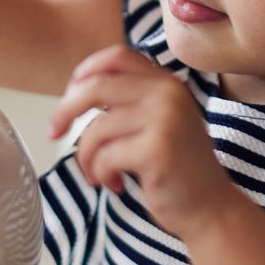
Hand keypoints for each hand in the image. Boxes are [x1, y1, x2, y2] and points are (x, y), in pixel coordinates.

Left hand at [48, 44, 242, 238]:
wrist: (210, 208)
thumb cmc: (177, 169)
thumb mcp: (159, 123)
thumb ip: (131, 101)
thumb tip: (77, 90)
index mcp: (167, 83)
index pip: (117, 57)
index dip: (85, 71)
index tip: (70, 95)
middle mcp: (168, 94)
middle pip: (95, 87)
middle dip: (65, 111)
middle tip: (53, 132)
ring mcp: (165, 119)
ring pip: (96, 129)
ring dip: (87, 157)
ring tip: (98, 174)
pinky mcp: (157, 149)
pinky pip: (105, 157)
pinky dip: (101, 175)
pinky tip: (116, 186)